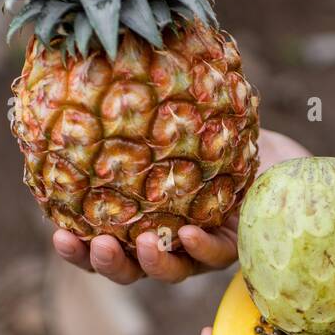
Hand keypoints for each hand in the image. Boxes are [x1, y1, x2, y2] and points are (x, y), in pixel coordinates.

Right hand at [53, 129, 311, 283]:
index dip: (79, 250)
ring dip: (153, 264)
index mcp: (144, 219)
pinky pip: (219, 255)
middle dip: (111, 264)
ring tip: (140, 245)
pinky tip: (187, 233)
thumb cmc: (216, 125)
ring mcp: (207, 247)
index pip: (105, 242)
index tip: (58, 235)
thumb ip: (133, 106)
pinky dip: (201, 247)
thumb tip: (83, 64)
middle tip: (97, 246)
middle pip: (134, 266)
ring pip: (174, 270)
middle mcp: (172, 240)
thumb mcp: (172, 112)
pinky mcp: (243, 245)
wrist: (277, 139)